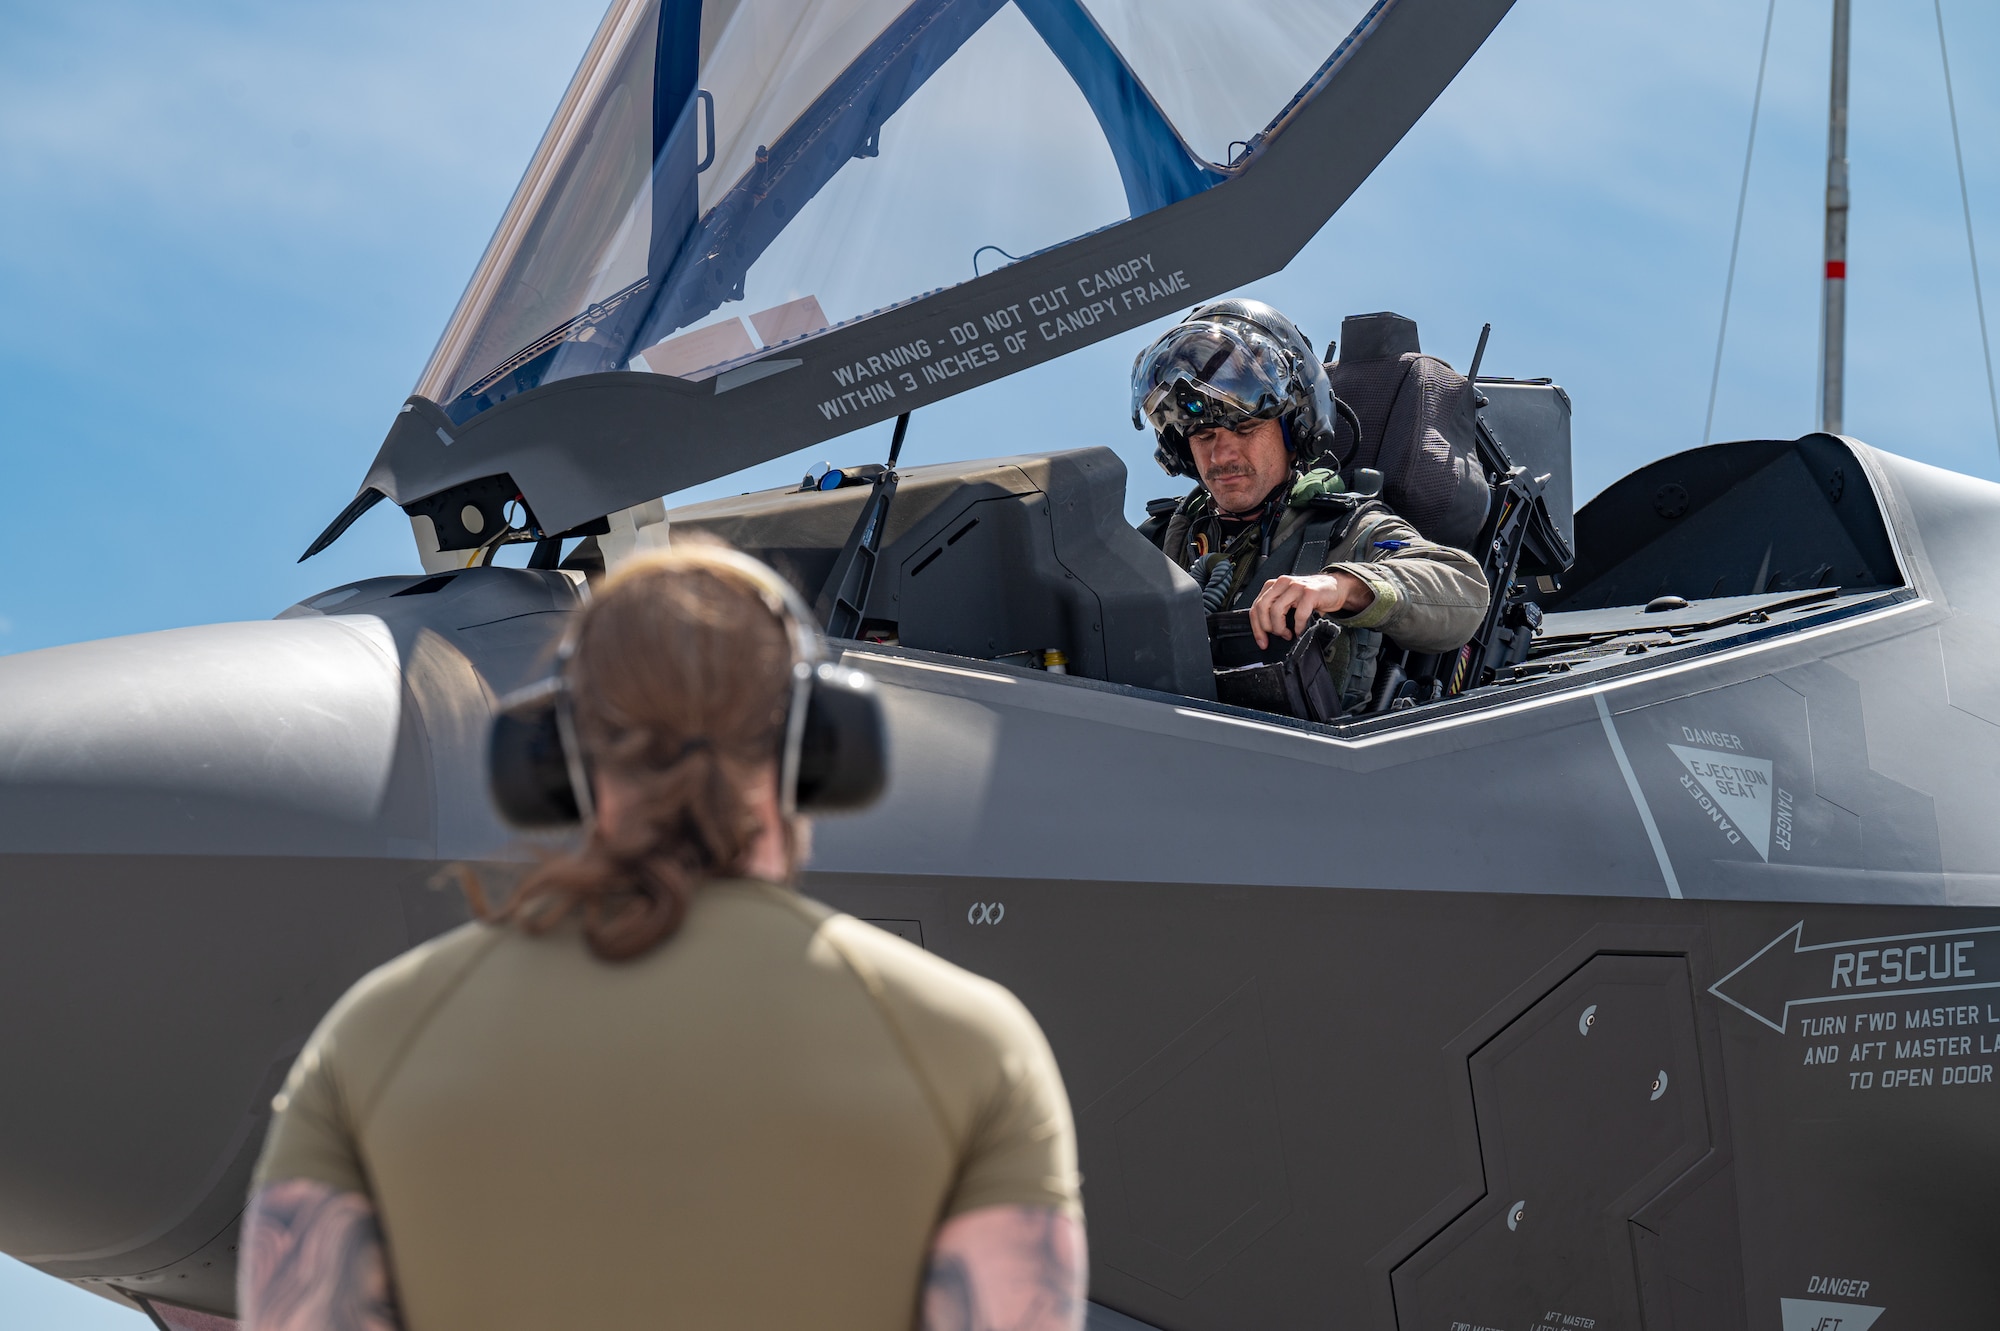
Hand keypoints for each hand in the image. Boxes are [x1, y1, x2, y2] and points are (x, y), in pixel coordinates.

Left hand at [1248, 572, 1372, 649]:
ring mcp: (1296, 586)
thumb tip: (1264, 633)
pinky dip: (1298, 627)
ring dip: (1280, 628)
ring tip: (1288, 634)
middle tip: (1277, 636)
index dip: (1256, 627)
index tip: (1262, 642)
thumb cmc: (1311, 598)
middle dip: (1266, 627)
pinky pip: (1299, 614)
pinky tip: (1300, 632)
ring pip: (1277, 611)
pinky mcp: (1310, 592)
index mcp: (1273, 585)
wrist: (1335, 587)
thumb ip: (1275, 610)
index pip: (1256, 606)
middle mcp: (1282, 583)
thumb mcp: (1289, 601)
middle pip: (1262, 607)